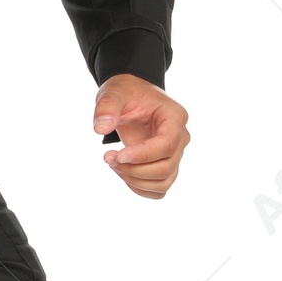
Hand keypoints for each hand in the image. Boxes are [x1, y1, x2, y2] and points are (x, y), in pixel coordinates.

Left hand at [93, 75, 189, 198]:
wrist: (133, 96)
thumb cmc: (127, 93)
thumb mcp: (114, 92)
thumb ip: (107, 106)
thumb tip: (100, 128)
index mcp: (174, 117)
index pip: (167, 145)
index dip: (142, 155)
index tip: (116, 155)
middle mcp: (181, 137)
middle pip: (165, 168)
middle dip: (133, 170)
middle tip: (108, 158)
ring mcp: (176, 153)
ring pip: (164, 182)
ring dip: (135, 181)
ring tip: (114, 164)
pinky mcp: (166, 165)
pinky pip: (159, 189)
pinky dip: (140, 188)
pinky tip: (122, 173)